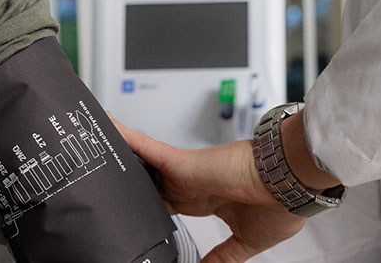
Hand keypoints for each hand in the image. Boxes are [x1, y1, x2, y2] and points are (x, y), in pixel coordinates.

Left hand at [115, 120, 306, 262]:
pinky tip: (106, 130)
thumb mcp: (245, 243)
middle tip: (99, 187)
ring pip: (141, 161)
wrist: (290, 182)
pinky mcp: (180, 162)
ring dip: (120, 155)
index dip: (148, 210)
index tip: (132, 218)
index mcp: (204, 200)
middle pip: (148, 184)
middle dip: (127, 186)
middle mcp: (190, 184)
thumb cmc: (280, 203)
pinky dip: (126, 137)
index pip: (166, 204)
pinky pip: (146, 147)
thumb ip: (221, 258)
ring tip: (90, 149)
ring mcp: (183, 172)